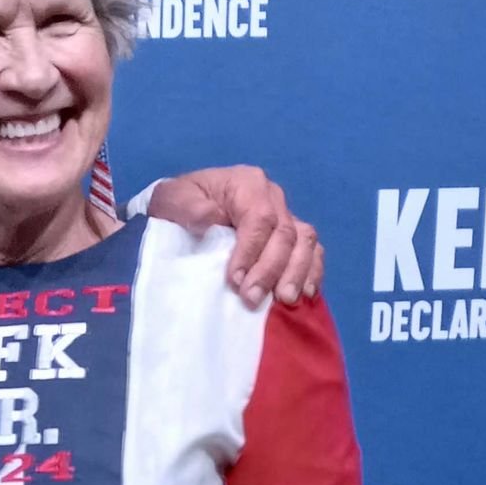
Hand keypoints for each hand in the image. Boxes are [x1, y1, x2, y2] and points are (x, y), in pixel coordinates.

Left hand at [146, 166, 323, 307]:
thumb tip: (209, 217)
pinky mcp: (292, 236)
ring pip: (305, 241)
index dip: (251, 251)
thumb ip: (188, 208)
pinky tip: (306, 295)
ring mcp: (286, 215)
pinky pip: (312, 251)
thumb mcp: (173, 199)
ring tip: (285, 301)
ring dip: (297, 273)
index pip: (260, 218)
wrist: (185, 208)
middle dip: (271, 269)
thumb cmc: (179, 204)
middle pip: (285, 233)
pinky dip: (312, 272)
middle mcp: (273, 197)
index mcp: (247, 184)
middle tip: (252, 298)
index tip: (235, 280)